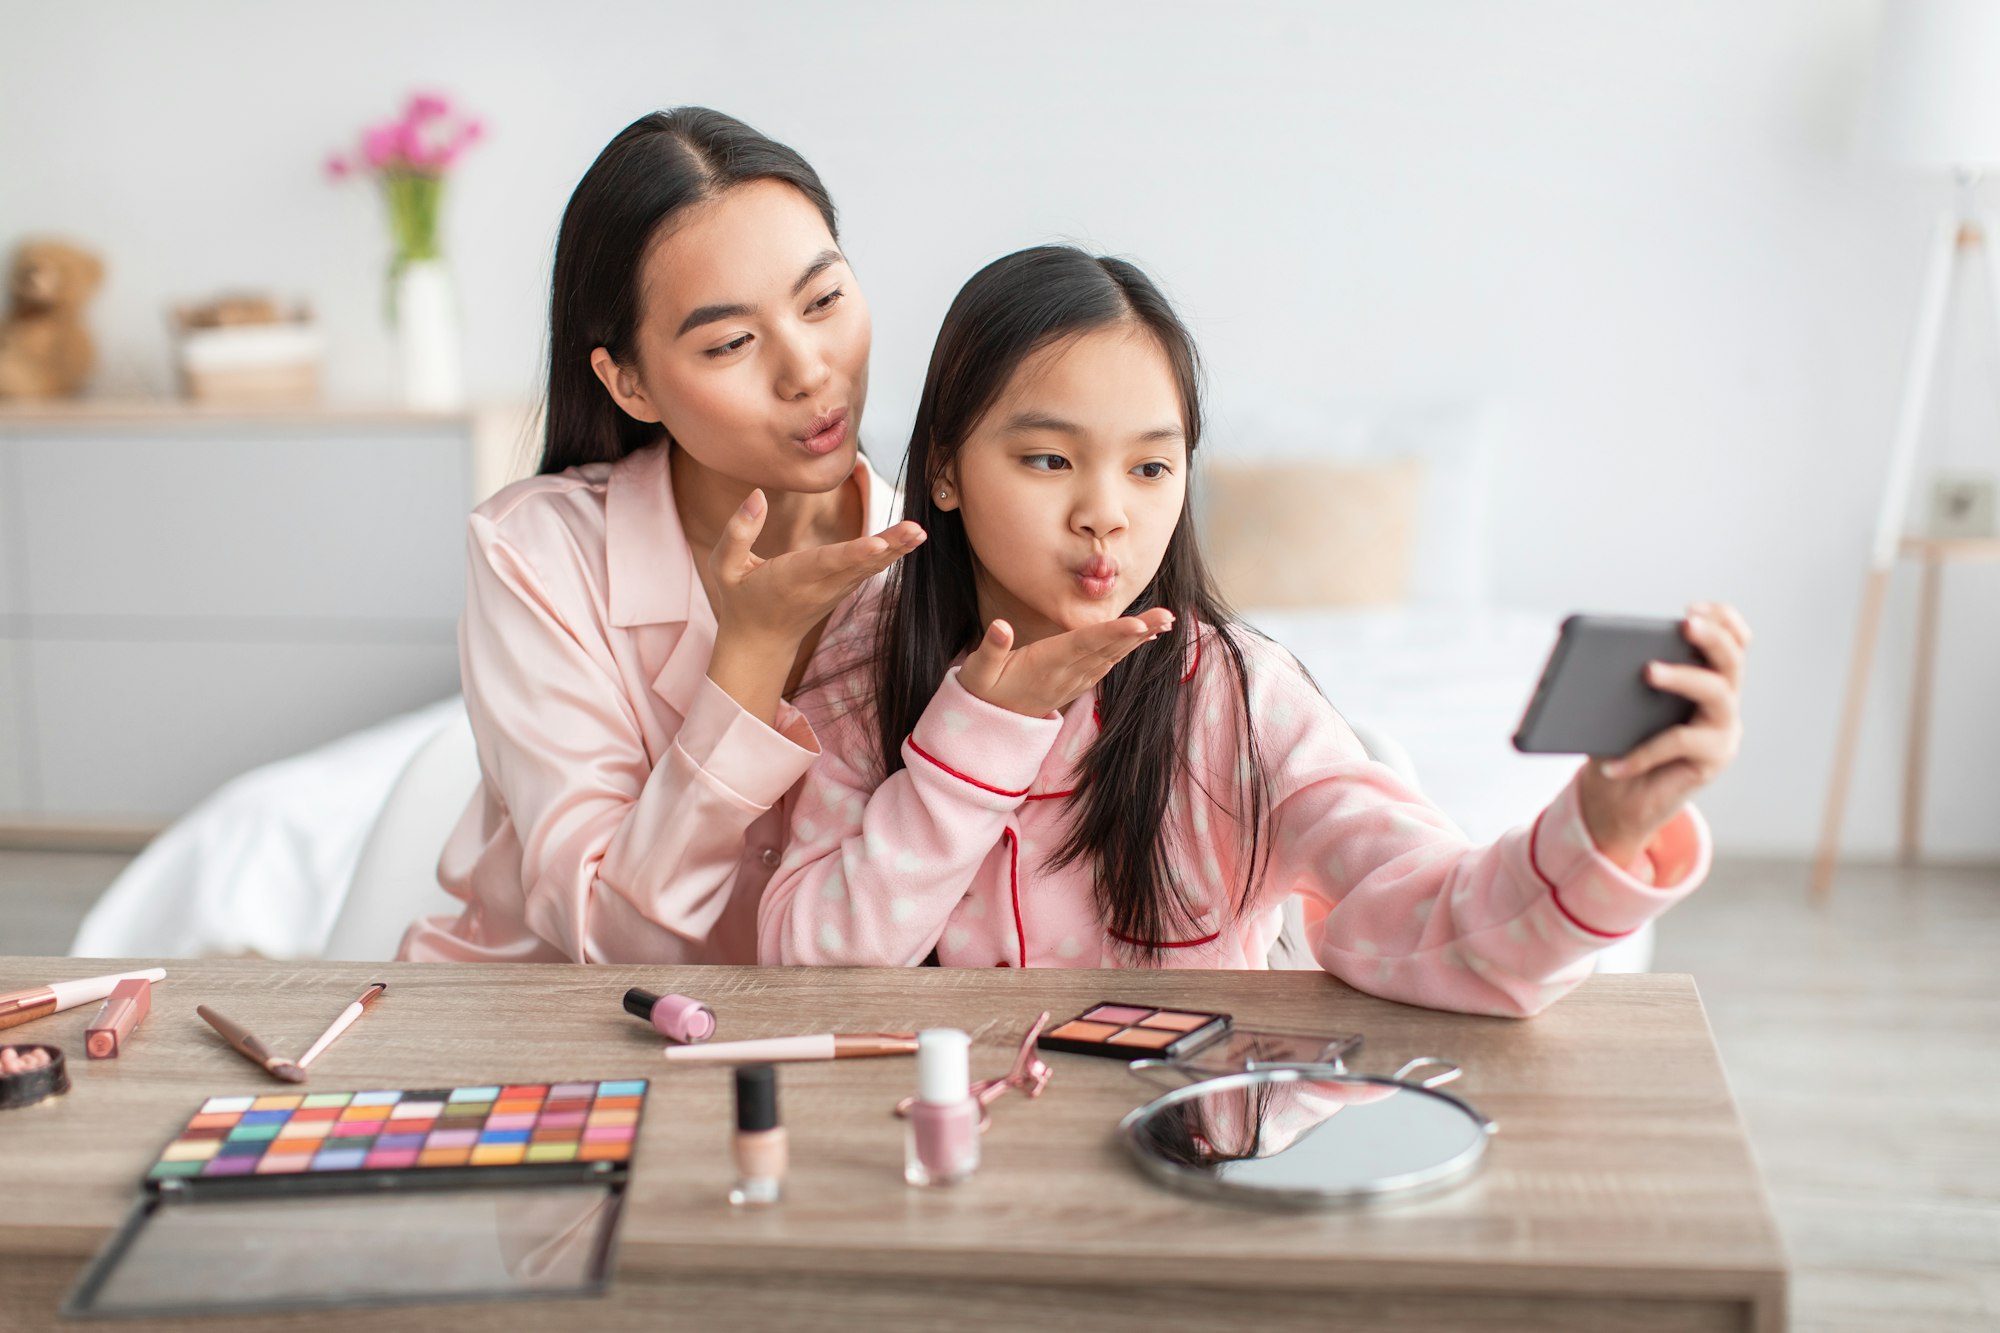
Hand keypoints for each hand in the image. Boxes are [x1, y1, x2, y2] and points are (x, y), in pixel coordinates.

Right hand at [707, 488, 924, 648]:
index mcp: (790, 579)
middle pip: (858, 565)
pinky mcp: (844, 588)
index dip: (852, 554)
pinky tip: (910, 539)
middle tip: (915, 530)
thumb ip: (737, 532)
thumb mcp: (724, 568)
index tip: (876, 545)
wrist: (761, 643)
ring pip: (869, 568)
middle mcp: (819, 586)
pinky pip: (870, 569)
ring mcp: (835, 590)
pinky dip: (890, 554)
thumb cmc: (741, 600)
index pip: (824, 564)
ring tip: (919, 531)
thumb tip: (757, 494)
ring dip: (896, 549)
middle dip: (887, 547)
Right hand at [958, 609, 1176, 717]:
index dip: (1112, 633)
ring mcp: (1075, 679)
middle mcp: (1067, 671)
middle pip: (1108, 648)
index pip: (1084, 644)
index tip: (1138, 624)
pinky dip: (1127, 648)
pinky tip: (1143, 636)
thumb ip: (991, 648)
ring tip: (1165, 622)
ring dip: (1139, 638)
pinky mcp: (1077, 681)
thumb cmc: (985, 690)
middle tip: (1167, 615)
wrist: (993, 723)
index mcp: (1047, 662)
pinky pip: (1108, 663)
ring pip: (1113, 655)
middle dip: (1139, 631)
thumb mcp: (979, 670)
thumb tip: (1000, 627)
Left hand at [1576, 602, 1748, 865]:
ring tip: (1648, 670)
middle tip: (1683, 623)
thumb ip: (1621, 678)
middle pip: (1732, 659)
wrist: (1618, 799)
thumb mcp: (1618, 703)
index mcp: (1706, 677)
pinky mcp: (1713, 761)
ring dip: (1682, 677)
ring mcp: (1724, 730)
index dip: (1721, 619)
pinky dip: (1642, 751)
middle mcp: (1724, 700)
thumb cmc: (1618, 741)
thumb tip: (1598, 658)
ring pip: (1716, 693)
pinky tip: (1613, 762)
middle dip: (1710, 636)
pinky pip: (1680, 743)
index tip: (1691, 607)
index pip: (1733, 639)